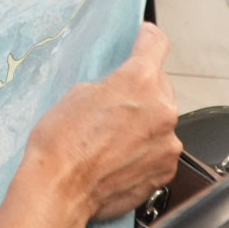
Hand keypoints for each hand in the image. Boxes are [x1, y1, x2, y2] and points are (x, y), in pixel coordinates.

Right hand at [26, 23, 181, 220]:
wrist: (60, 190)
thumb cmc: (61, 143)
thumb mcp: (79, 93)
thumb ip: (112, 85)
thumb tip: (123, 91)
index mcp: (139, 82)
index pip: (157, 44)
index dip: (148, 38)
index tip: (145, 38)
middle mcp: (162, 111)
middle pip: (160, 86)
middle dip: (142, 89)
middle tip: (114, 102)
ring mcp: (168, 144)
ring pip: (161, 120)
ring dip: (144, 122)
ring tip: (112, 137)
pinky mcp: (165, 170)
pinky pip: (160, 149)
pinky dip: (145, 148)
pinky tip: (119, 155)